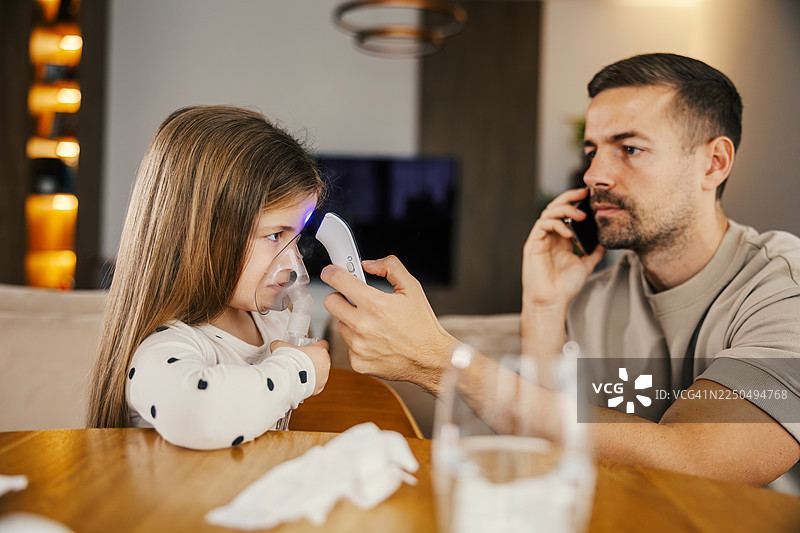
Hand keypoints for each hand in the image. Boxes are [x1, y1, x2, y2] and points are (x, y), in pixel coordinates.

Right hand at [270, 339, 329, 394]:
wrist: (287, 379)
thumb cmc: (288, 361)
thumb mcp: (282, 347)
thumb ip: (281, 344)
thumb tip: (276, 344)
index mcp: (320, 350)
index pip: (322, 344)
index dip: (315, 345)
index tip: (309, 348)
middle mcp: (325, 363)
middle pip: (322, 359)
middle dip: (313, 360)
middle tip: (301, 361)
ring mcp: (324, 376)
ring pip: (320, 372)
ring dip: (312, 372)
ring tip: (300, 373)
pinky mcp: (319, 387)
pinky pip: (316, 384)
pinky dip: (310, 383)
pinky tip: (300, 382)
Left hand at [321, 256, 457, 394]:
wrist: (431, 358)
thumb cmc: (423, 325)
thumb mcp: (412, 288)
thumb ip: (390, 267)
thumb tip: (368, 265)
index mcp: (375, 304)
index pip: (338, 281)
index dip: (332, 273)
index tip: (330, 272)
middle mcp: (363, 326)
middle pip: (331, 302)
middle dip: (340, 297)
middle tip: (356, 300)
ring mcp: (358, 346)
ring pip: (340, 324)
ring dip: (351, 321)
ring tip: (374, 324)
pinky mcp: (358, 362)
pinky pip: (347, 345)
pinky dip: (358, 341)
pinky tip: (376, 341)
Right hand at [523, 188, 605, 309]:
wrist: (551, 302)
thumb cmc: (565, 287)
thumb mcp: (586, 265)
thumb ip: (595, 252)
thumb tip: (606, 240)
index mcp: (560, 239)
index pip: (566, 214)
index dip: (575, 202)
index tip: (590, 197)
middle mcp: (549, 236)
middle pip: (556, 208)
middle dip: (569, 198)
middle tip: (584, 194)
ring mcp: (540, 239)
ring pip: (548, 213)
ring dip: (564, 210)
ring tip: (580, 215)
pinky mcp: (532, 244)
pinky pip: (542, 226)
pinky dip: (555, 225)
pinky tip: (568, 233)